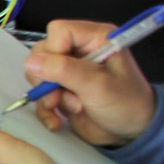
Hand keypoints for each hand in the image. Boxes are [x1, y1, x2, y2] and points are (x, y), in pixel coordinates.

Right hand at [24, 19, 156, 146]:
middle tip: (63, 94)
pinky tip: (57, 120)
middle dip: (49, 78)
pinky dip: (46, 110)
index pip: (58, 31)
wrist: (132, 132)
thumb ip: (64, 70)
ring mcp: (69, 71)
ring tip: (74, 106)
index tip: (63, 73)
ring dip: (50, 96)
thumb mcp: (97, 85)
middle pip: (43, 52)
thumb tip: (30, 62)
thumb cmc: (127, 103)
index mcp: (95, 39)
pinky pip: (40, 94)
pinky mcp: (62, 89)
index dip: (54, 51)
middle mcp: (81, 51)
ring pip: (38, 74)